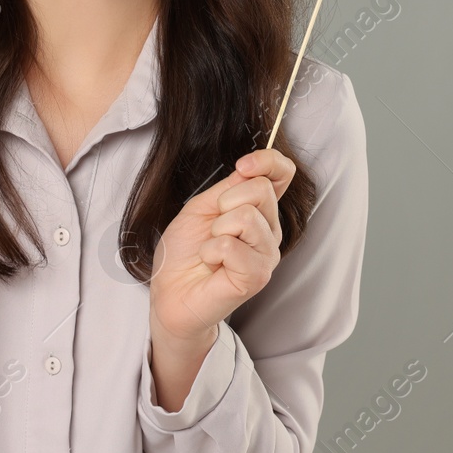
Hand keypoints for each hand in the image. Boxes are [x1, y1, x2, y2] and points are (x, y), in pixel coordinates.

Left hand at [149, 149, 296, 345]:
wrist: (170, 292)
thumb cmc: (185, 252)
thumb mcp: (203, 206)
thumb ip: (230, 187)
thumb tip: (251, 168)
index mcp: (259, 211)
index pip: (283, 174)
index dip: (268, 161)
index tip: (243, 165)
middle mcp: (270, 231)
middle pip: (261, 190)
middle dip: (226, 202)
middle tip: (213, 228)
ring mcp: (267, 255)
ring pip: (246, 217)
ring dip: (216, 230)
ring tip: (211, 249)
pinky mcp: (257, 276)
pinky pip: (230, 245)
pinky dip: (210, 252)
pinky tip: (212, 265)